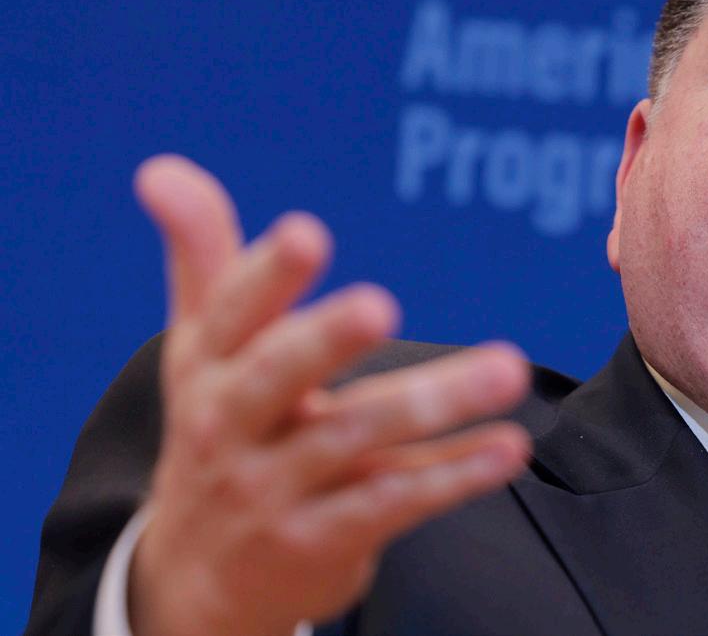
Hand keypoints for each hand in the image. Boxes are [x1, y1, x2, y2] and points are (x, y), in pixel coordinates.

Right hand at [127, 155, 531, 635]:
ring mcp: (272, 488)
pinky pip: (391, 503)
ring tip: (506, 368)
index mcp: (208, 365)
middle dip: (325, 340)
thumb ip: (203, 254)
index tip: (304, 232)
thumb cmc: (218, 428)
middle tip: (379, 305)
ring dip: (433, 401)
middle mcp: (231, 423)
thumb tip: (161, 167)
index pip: (232, 313)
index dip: (266, 275)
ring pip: (354, 437)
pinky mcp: (318, 542)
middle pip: (278, 376)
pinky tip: (509, 447)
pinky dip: (452, 476)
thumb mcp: (201, 348)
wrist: (197, 579)